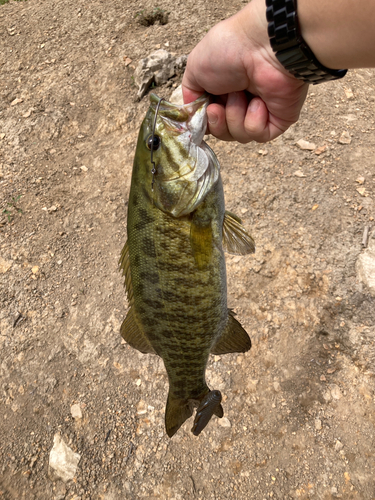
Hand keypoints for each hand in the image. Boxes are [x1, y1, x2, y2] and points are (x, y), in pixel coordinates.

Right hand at [182, 0, 308, 142]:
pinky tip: (259, 102)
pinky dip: (254, 121)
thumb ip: (190, 97)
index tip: (205, 110)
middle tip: (218, 107)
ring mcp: (260, 112)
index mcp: (222, 91)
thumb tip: (193, 117)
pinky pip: (259, 135)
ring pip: (240, 136)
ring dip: (235, 117)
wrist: (262, 46)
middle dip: (217, 124)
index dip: (205, 121)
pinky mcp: (278, 120)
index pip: (210, 121)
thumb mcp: (195, 69)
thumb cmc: (228, 51)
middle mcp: (241, 102)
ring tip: (242, 94)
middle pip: (223, 132)